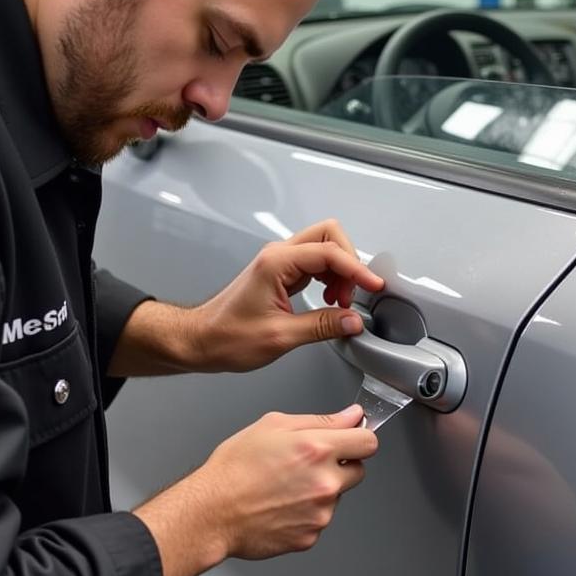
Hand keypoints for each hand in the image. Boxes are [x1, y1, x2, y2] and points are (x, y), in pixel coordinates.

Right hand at [134, 405, 377, 575]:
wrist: (210, 512)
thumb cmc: (233, 469)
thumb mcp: (273, 426)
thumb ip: (320, 420)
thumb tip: (351, 416)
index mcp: (318, 449)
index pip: (369, 442)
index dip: (359, 438)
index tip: (351, 439)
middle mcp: (324, 482)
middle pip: (359, 471)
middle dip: (341, 466)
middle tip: (308, 464)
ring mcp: (320, 513)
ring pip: (337, 497)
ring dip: (321, 490)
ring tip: (285, 486)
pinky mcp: (311, 536)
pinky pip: (320, 520)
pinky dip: (306, 513)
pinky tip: (281, 505)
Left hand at [190, 219, 383, 371]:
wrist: (202, 340)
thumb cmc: (227, 336)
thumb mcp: (280, 337)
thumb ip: (322, 326)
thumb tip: (352, 321)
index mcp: (276, 263)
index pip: (329, 253)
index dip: (357, 269)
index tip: (373, 286)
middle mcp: (278, 256)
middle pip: (329, 235)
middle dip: (349, 262)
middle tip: (354, 293)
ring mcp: (280, 262)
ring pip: (324, 248)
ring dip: (341, 272)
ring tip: (342, 303)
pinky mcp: (281, 273)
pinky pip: (316, 265)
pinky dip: (331, 278)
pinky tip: (330, 301)